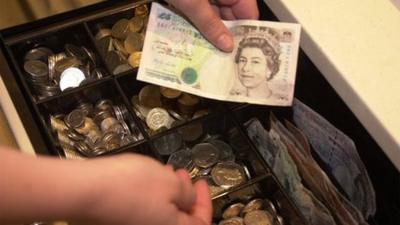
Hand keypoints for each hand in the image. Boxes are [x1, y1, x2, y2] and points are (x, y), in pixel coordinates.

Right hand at [85, 154, 211, 224]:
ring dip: (169, 192)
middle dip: (186, 194)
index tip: (202, 182)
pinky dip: (153, 195)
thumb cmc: (131, 186)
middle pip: (180, 218)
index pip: (200, 222)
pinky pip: (146, 210)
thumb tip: (190, 199)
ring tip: (166, 171)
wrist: (86, 190)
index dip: (206, 201)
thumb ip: (188, 194)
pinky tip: (149, 178)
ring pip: (162, 212)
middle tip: (183, 174)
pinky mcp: (123, 220)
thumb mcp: (170, 183)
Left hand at [167, 0, 258, 51]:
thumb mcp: (193, 3)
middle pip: (232, 17)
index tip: (239, 54)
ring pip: (215, 16)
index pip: (249, 13)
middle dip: (225, 36)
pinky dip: (198, 24)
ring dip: (210, 33)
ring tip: (207, 54)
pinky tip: (194, 40)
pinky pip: (201, 12)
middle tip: (221, 60)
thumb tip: (228, 46)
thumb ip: (210, 24)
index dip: (245, 34)